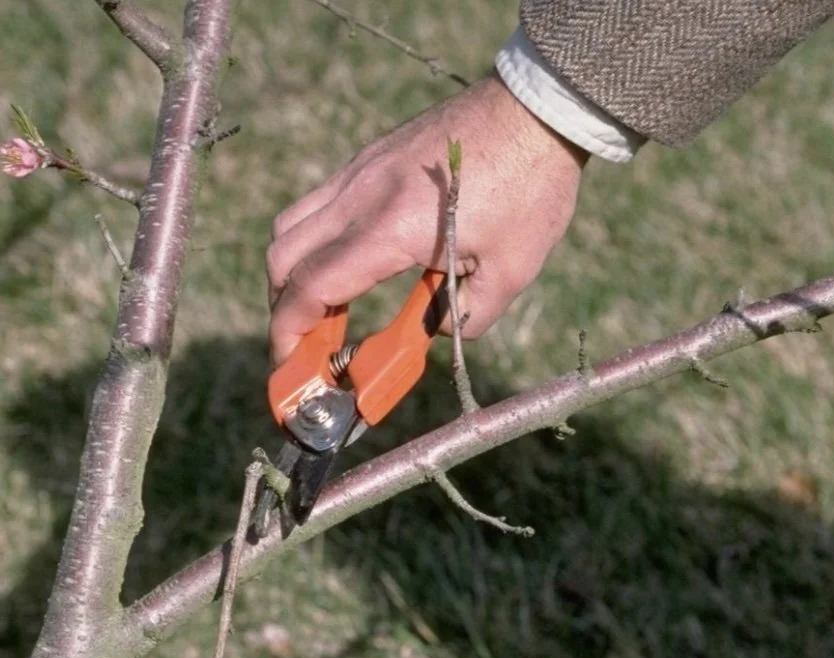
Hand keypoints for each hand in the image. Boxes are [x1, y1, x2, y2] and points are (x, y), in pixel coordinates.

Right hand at [267, 70, 588, 364]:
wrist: (538, 108)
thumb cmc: (530, 189)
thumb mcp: (509, 272)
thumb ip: (465, 316)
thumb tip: (434, 330)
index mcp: (389, 229)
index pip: (311, 286)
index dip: (289, 331)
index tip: (289, 362)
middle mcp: (360, 195)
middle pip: (282, 256)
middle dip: (284, 306)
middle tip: (311, 340)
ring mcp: (360, 170)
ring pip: (292, 224)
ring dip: (294, 270)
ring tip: (328, 303)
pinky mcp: (371, 156)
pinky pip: (320, 202)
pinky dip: (317, 240)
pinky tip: (354, 259)